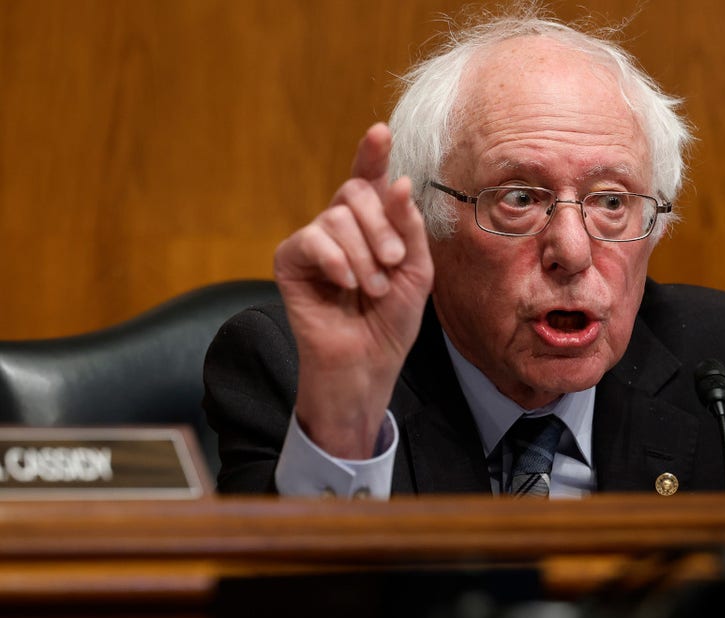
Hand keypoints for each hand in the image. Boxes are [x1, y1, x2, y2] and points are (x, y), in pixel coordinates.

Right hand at [273, 123, 433, 458]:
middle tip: (392, 263)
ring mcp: (314, 241)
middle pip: (356, 192)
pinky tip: (346, 285)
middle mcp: (340, 225)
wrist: (367, 362)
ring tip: (372, 289)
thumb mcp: (416, 270)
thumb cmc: (391, 319)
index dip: (372, 153)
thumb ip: (408, 227)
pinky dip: (336, 261)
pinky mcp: (290, 260)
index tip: (381, 130)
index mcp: (372, 224)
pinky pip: (312, 239)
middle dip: (381, 226)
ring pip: (337, 217)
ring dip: (364, 255)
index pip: (369, 179)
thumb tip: (398, 181)